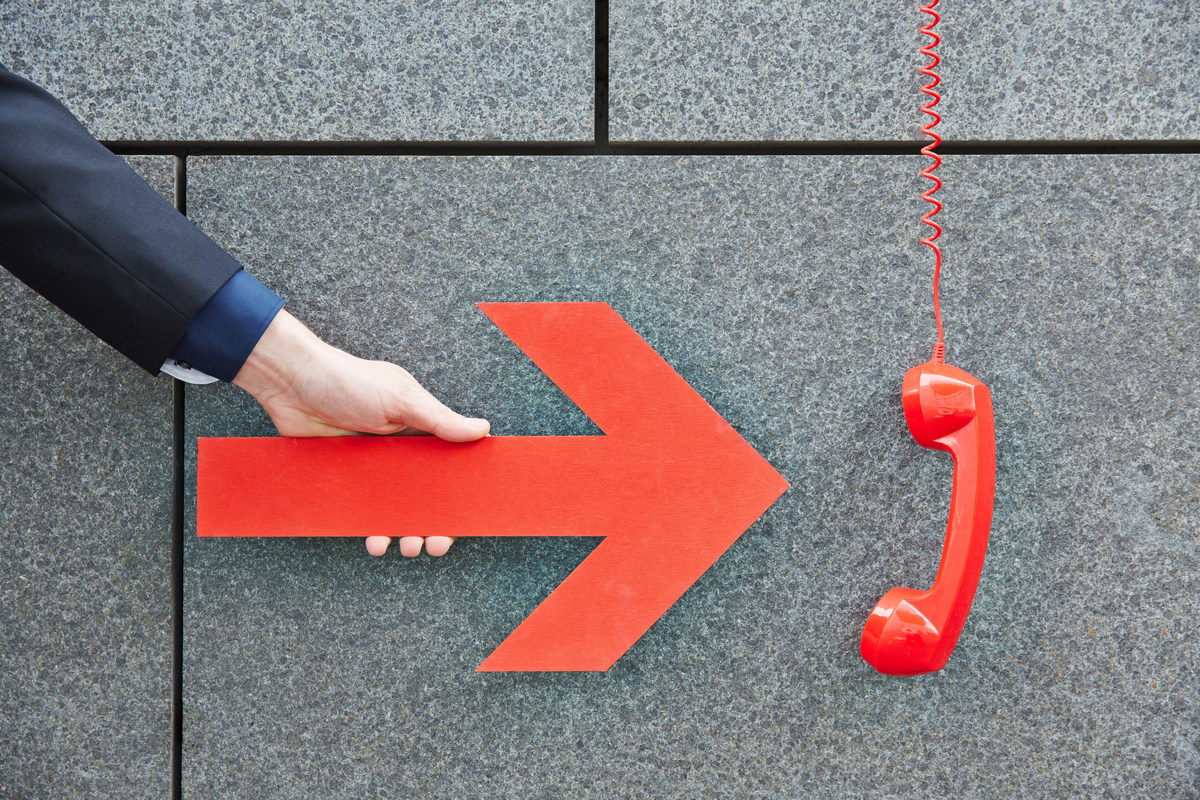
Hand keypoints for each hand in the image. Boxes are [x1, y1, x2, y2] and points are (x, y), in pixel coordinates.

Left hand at [232, 309, 488, 556]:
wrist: (290, 383)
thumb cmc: (347, 380)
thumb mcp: (400, 398)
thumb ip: (440, 420)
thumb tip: (482, 429)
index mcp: (421, 429)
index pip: (448, 465)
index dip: (457, 493)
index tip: (463, 518)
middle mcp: (400, 450)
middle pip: (424, 494)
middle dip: (432, 522)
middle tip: (431, 544)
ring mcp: (372, 466)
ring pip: (394, 507)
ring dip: (403, 530)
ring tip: (406, 546)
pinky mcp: (345, 476)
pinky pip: (362, 508)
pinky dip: (370, 527)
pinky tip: (373, 540)